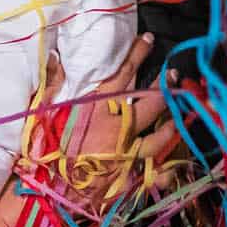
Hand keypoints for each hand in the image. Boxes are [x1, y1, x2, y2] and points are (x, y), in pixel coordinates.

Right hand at [45, 34, 180, 191]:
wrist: (45, 187)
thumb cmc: (43, 147)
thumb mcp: (43, 109)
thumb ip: (53, 82)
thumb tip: (55, 56)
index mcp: (94, 106)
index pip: (121, 74)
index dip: (136, 55)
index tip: (147, 40)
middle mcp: (115, 126)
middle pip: (146, 101)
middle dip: (163, 85)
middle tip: (174, 73)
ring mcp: (124, 152)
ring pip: (157, 136)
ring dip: (171, 125)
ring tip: (183, 114)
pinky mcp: (126, 176)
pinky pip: (152, 172)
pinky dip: (164, 171)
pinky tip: (174, 167)